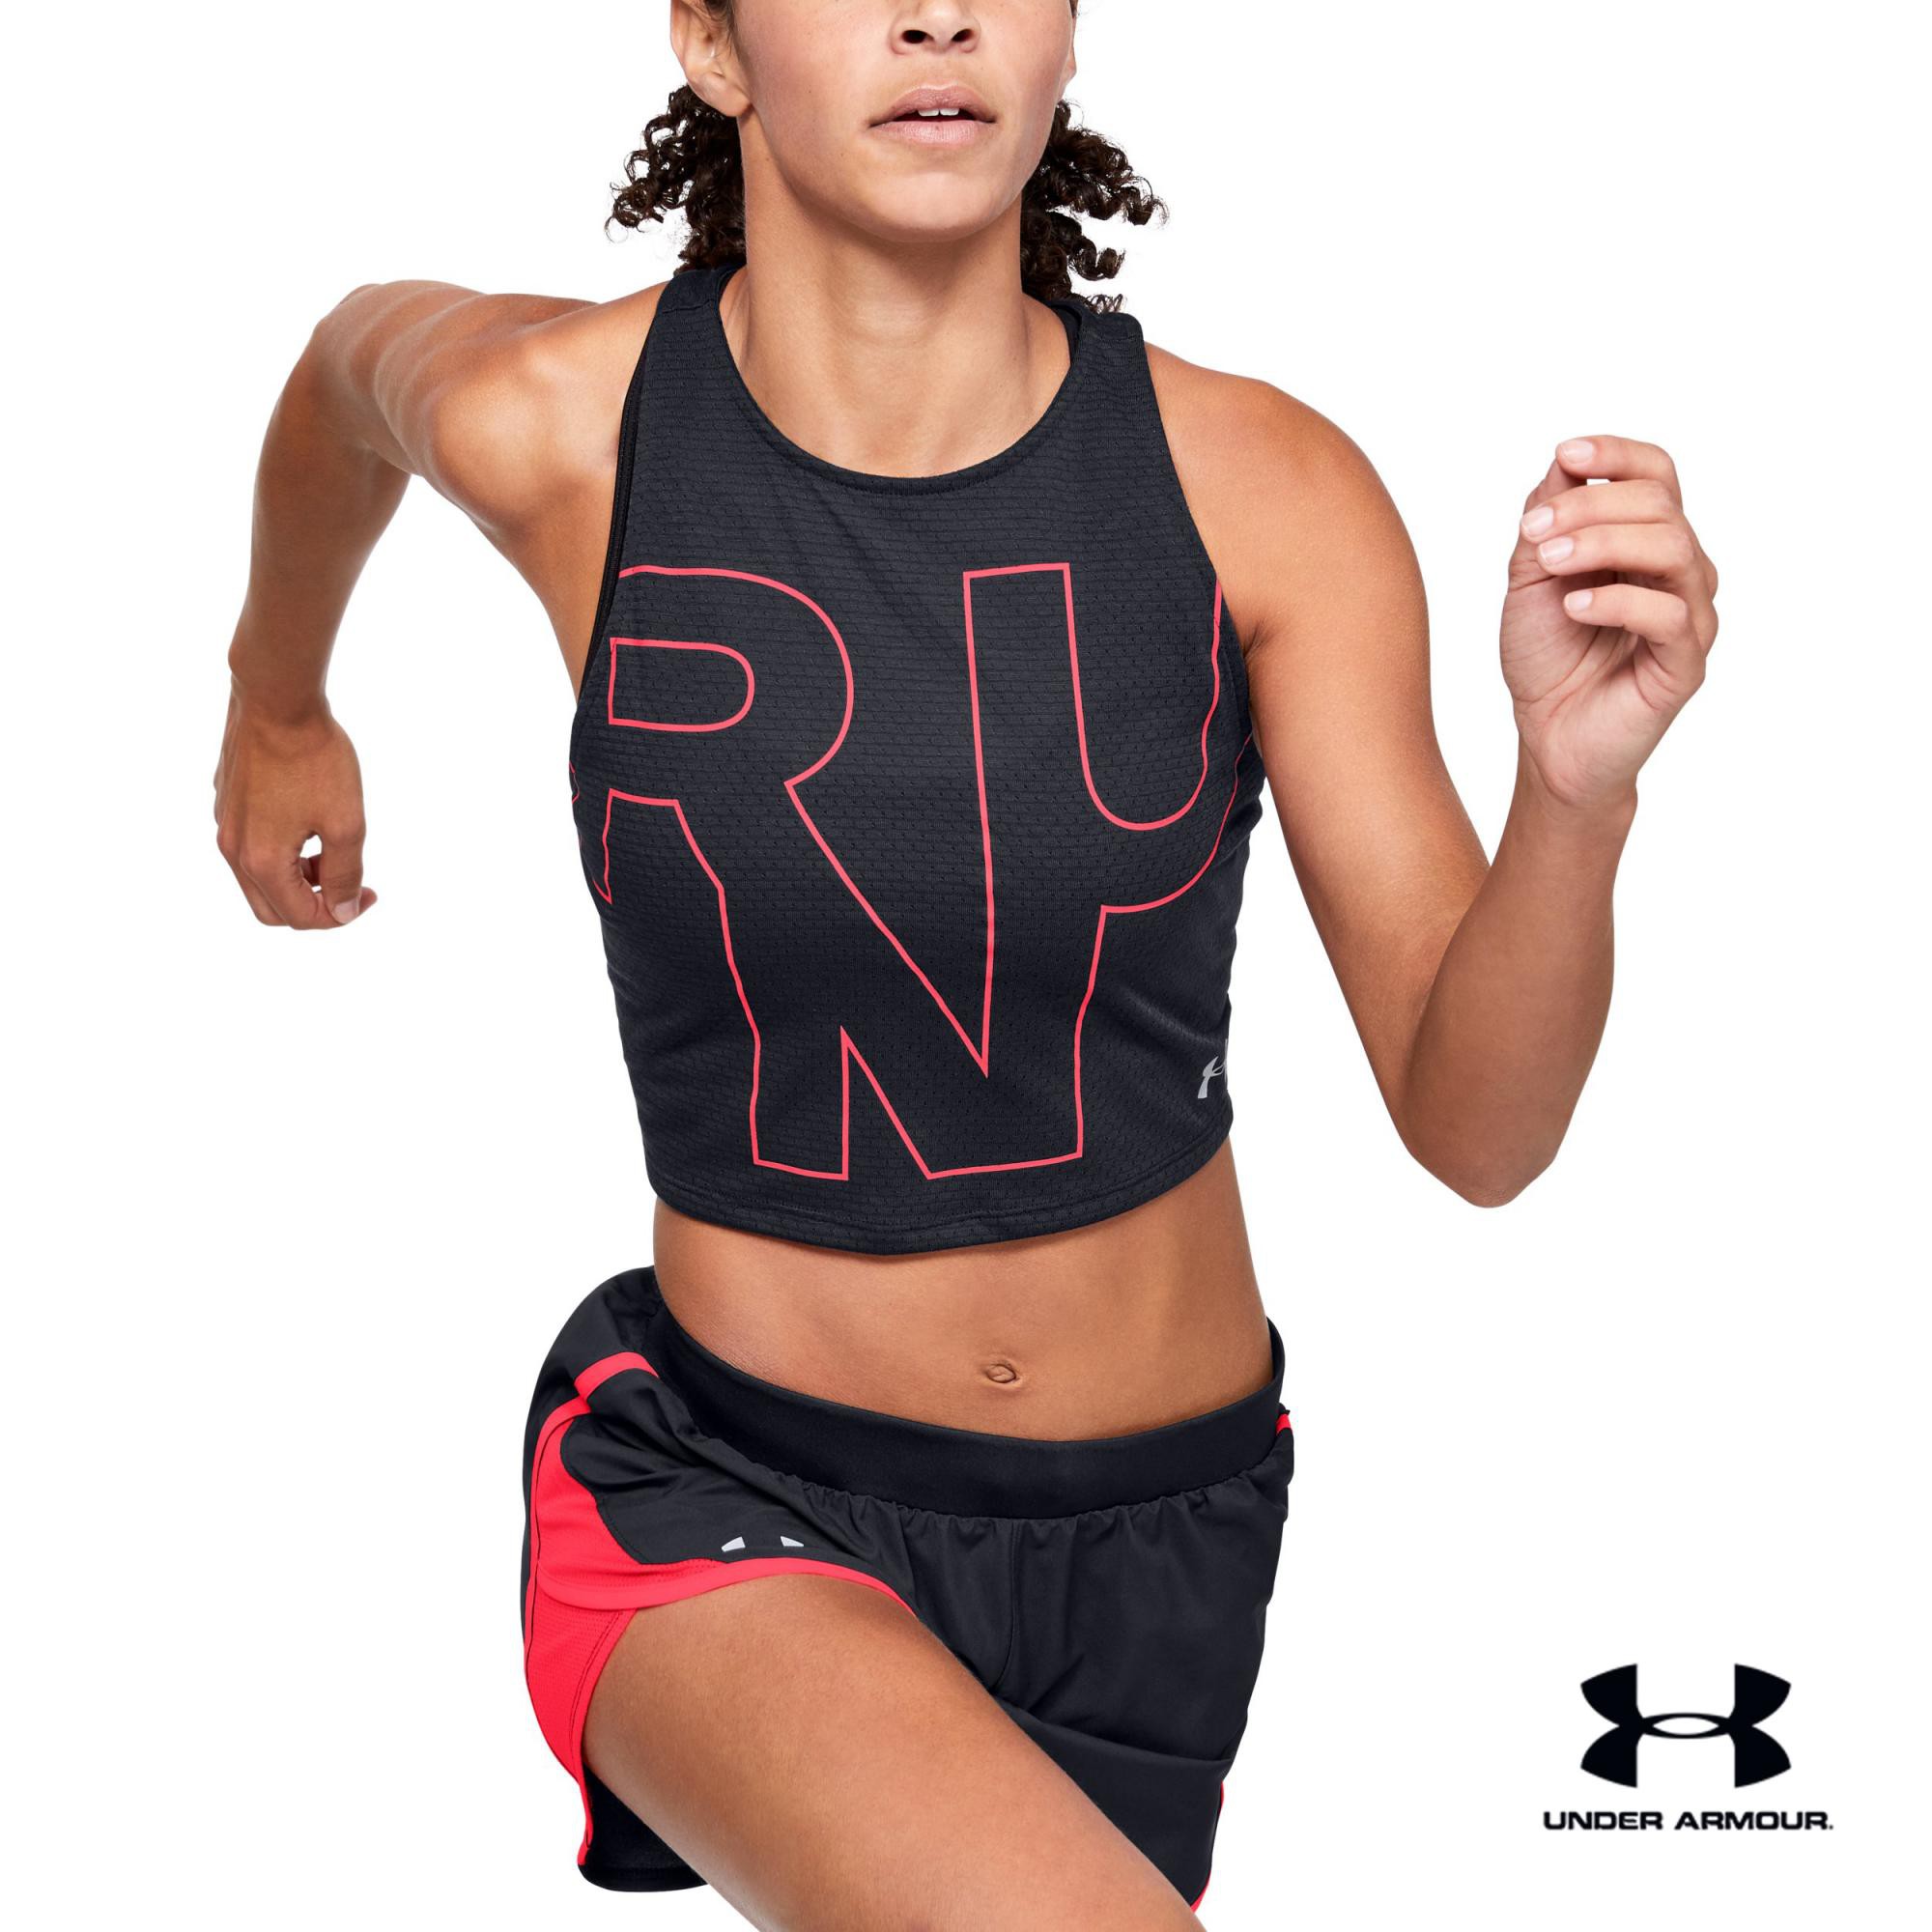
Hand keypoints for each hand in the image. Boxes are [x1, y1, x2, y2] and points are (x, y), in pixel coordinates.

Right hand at [213, 682, 375, 927]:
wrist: (276, 700)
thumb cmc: (314, 758)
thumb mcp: (346, 822)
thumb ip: (345, 875)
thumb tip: (343, 913)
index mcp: (261, 861)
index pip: (299, 917)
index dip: (340, 916)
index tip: (369, 893)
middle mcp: (233, 849)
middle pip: (272, 908)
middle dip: (314, 905)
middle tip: (350, 883)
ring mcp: (224, 824)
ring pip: (258, 879)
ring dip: (298, 879)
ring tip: (332, 852)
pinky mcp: (226, 802)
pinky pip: (250, 847)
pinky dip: (281, 853)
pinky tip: (308, 824)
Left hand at [1501, 435, 1718, 811]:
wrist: (1547, 738)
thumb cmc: (1547, 657)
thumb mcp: (1532, 578)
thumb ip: (1548, 522)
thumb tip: (1564, 463)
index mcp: (1647, 541)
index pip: (1656, 475)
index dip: (1617, 454)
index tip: (1566, 454)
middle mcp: (1680, 570)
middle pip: (1660, 504)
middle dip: (1591, 506)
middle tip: (1533, 533)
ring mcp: (1690, 614)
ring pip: (1674, 548)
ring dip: (1602, 543)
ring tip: (1549, 564)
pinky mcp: (1686, 663)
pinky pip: (1670, 614)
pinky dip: (1618, 600)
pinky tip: (1574, 607)